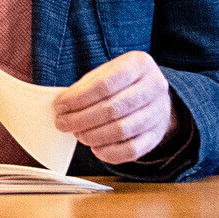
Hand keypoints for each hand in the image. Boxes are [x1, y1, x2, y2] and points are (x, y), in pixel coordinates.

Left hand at [54, 51, 171, 164]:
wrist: (154, 97)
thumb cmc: (123, 83)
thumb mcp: (106, 73)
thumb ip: (85, 86)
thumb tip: (63, 105)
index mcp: (139, 64)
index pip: (105, 84)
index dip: (78, 98)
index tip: (60, 106)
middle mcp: (154, 87)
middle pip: (113, 108)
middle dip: (82, 118)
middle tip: (63, 123)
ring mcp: (158, 112)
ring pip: (122, 130)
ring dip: (93, 135)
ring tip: (78, 134)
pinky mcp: (156, 135)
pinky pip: (132, 150)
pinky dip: (109, 152)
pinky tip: (95, 148)